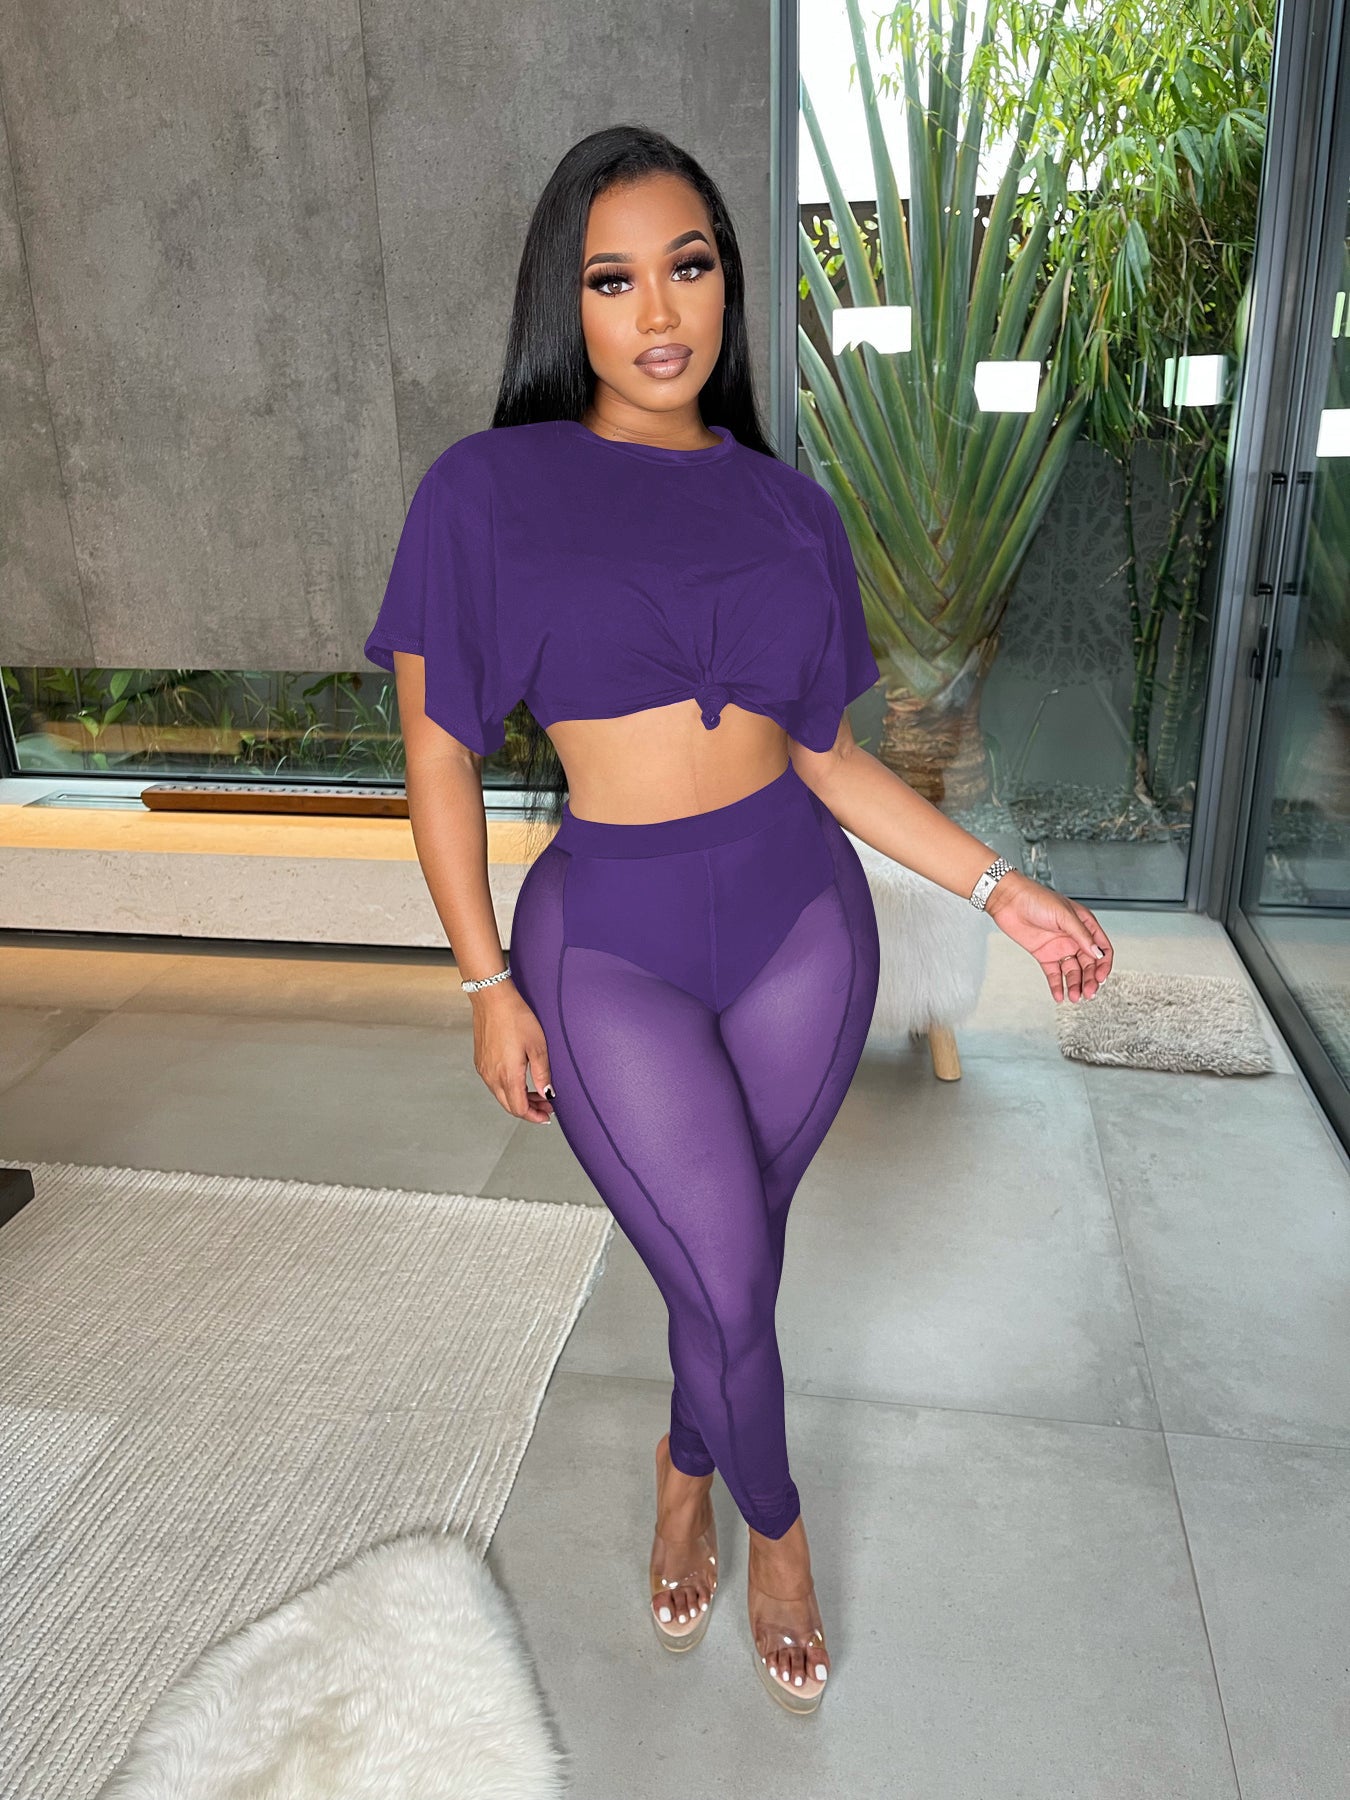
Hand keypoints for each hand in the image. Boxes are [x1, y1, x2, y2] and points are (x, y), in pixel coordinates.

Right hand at [470, 982, 556, 1121]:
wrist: (493, 999)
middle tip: (546, 1105)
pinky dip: (508, 1087)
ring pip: (501, 1095)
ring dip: (519, 1098)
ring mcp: (484, 1069)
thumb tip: (547, 1093)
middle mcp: (492, 1076)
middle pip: (509, 1106)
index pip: (519, 1109)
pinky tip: (520, 1079)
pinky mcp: (480, 1061)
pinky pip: (494, 1083)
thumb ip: (543, 1074)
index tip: (547, 1115)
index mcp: (507, 1075)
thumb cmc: (516, 1017)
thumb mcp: (538, 1046)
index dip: (535, 1116)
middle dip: (529, 1109)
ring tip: (537, 1091)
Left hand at [984, 870, 1113, 1002]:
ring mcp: (1059, 947)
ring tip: (1074, 997)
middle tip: (1089, 992)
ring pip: (1072, 971)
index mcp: (1084, 925)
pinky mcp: (1044, 955)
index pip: (1102, 948)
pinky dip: (1057, 985)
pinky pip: (1054, 974)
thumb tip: (1097, 953)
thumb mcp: (1064, 915)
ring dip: (1075, 985)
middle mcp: (1074, 938)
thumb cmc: (1036, 898)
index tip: (1100, 977)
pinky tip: (1060, 995)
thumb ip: (1082, 935)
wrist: (1009, 900)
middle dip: (1090, 979)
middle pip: (1088, 964)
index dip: (1103, 964)